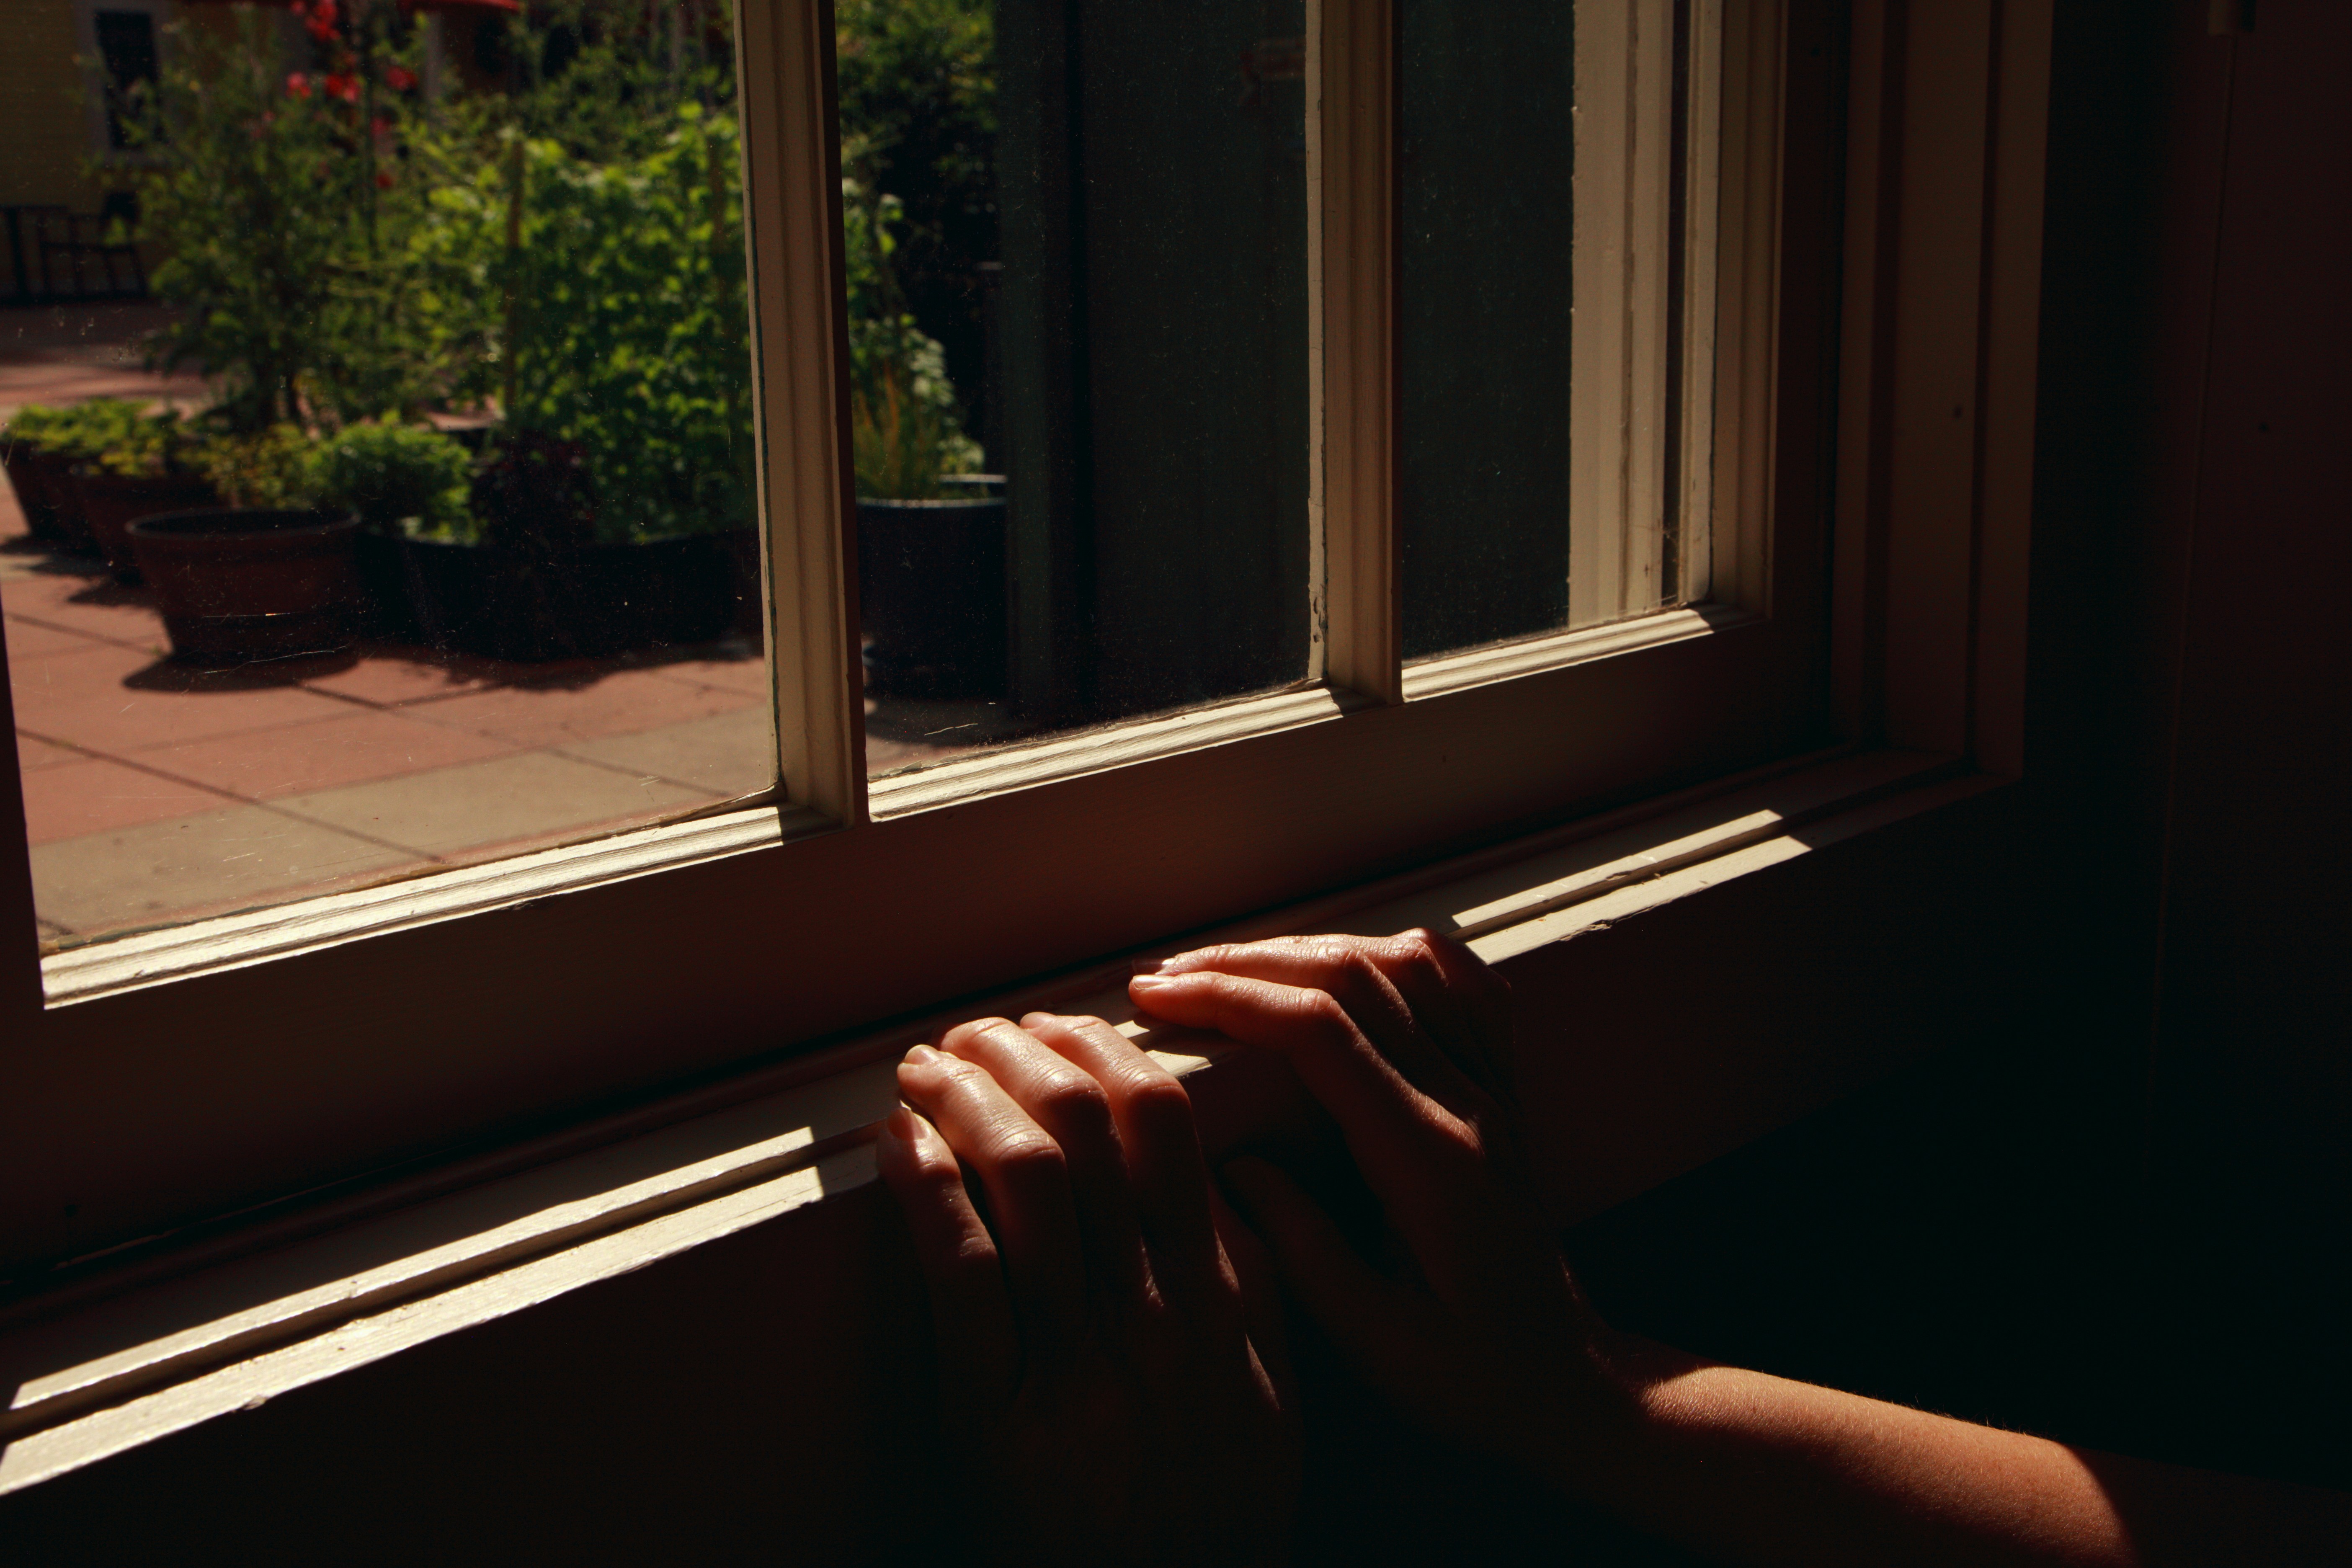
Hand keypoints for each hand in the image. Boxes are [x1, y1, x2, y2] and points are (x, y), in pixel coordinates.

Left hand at [876, 1011, 1299, 1565]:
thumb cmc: (1215, 1517)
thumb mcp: (1267, 1394)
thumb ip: (1250, 1285)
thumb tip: (1218, 1185)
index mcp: (1219, 1294)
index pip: (1165, 1127)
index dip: (1101, 1054)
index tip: (1060, 1028)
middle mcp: (1155, 1311)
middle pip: (1088, 1130)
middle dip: (1020, 1056)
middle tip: (974, 1034)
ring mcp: (1079, 1361)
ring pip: (1027, 1181)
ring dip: (964, 1101)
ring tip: (926, 1071)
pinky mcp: (1000, 1418)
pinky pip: (963, 1274)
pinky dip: (927, 1191)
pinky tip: (900, 1146)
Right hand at [1126, 931, 1640, 1493]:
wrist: (1572, 1384)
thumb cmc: (1475, 1378)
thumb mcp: (1373, 1341)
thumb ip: (1300, 1247)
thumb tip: (1231, 1164)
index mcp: (1430, 1160)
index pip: (1321, 1033)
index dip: (1230, 999)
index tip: (1156, 998)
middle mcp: (1468, 1104)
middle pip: (1354, 979)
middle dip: (1247, 963)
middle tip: (1164, 977)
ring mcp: (1493, 1091)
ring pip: (1405, 965)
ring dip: (1310, 950)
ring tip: (1232, 966)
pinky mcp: (1502, 1094)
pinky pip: (1463, 987)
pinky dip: (1399, 956)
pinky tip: (1351, 960)